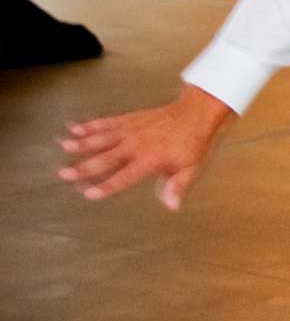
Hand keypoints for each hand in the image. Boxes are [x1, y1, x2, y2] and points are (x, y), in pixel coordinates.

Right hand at [56, 84, 234, 206]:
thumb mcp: (191, 168)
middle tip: (63, 174)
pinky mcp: (128, 120)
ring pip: (101, 138)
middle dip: (83, 167)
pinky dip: (89, 126)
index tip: (89, 193)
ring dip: (81, 142)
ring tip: (63, 145)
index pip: (124, 177)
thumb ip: (177, 186)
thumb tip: (171, 205)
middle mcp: (136, 145)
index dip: (106, 186)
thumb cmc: (192, 144)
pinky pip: (106, 123)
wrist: (195, 114)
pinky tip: (74, 128)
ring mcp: (130, 131)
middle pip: (105, 158)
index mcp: (150, 160)